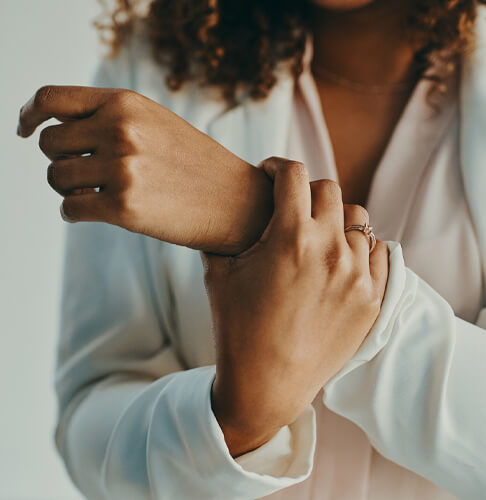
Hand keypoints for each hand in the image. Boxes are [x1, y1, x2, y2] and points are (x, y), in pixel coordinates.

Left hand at [17, 85, 272, 253]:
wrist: (238, 202)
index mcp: (126, 104)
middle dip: (60, 161)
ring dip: (68, 189)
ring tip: (96, 194)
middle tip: (83, 175)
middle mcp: (120, 130)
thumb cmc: (196, 165)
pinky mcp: (124, 208)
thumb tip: (54, 129)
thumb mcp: (156, 124)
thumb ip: (110, 119)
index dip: (28, 114)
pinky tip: (97, 213)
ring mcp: (122, 169)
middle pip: (48, 144)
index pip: (52, 100)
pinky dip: (75, 213)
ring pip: (55, 178)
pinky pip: (70, 209)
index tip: (24, 129)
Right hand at [202, 157, 388, 456]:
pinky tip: (340, 257)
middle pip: (329, 190)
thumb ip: (224, 233)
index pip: (294, 174)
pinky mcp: (372, 298)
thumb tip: (225, 210)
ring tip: (318, 235)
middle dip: (306, 191)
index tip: (270, 174)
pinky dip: (360, 247)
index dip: (278, 166)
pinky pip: (378, 251)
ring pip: (357, 219)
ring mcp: (357, 275)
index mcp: (291, 237)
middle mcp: (331, 249)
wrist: (267, 383)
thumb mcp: (218, 274)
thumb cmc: (236, 329)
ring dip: (335, 218)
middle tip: (292, 206)